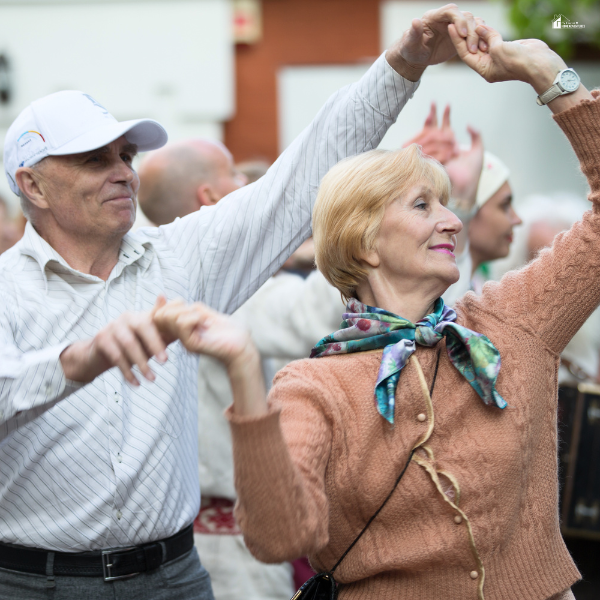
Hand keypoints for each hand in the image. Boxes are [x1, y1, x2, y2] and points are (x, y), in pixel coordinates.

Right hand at [60, 296, 168, 385]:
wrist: (99, 353)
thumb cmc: (131, 346)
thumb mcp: (149, 340)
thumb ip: (165, 334)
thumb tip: (185, 333)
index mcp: (141, 315)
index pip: (155, 320)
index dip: (163, 335)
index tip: (169, 355)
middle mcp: (127, 317)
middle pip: (142, 327)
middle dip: (154, 345)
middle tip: (164, 362)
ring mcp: (112, 326)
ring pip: (129, 344)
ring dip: (141, 363)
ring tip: (151, 379)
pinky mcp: (101, 339)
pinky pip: (116, 356)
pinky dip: (128, 372)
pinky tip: (136, 383)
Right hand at [153, 300, 266, 415]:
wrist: (243, 345)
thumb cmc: (229, 331)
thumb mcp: (206, 314)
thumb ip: (191, 309)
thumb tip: (177, 301)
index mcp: (181, 330)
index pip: (159, 314)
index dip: (167, 304)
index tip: (183, 302)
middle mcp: (179, 337)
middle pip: (160, 314)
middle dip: (178, 305)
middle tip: (198, 313)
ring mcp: (184, 341)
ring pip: (169, 317)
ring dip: (189, 311)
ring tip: (203, 320)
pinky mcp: (191, 344)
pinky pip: (182, 323)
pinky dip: (195, 317)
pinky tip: (206, 324)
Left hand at [387, 4, 484, 80]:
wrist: (417, 57)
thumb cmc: (411, 49)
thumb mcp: (410, 44)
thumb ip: (413, 33)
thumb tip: (415, 21)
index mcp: (434, 16)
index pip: (451, 10)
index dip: (458, 20)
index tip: (462, 34)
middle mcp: (447, 18)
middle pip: (465, 16)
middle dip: (470, 31)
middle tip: (471, 48)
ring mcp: (456, 25)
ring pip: (473, 23)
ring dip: (477, 36)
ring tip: (475, 51)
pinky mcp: (461, 35)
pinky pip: (475, 32)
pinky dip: (479, 39)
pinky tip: (479, 50)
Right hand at [403, 103, 482, 210]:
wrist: (467, 188)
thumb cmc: (473, 172)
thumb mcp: (478, 150)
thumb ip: (476, 136)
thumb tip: (468, 124)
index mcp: (450, 145)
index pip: (444, 127)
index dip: (444, 116)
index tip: (446, 105)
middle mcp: (440, 148)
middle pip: (433, 129)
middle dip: (433, 115)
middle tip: (433, 103)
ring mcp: (433, 154)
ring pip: (429, 137)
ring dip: (437, 132)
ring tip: (444, 129)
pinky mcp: (428, 162)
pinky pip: (427, 148)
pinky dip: (434, 145)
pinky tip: (442, 144)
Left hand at [448, 23, 565, 89]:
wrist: (541, 63)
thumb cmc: (519, 61)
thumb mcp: (499, 49)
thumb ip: (488, 37)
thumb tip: (479, 27)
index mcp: (484, 70)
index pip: (466, 54)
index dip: (457, 40)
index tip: (450, 27)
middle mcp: (489, 64)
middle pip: (473, 48)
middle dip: (465, 36)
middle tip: (456, 21)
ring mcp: (498, 57)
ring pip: (484, 43)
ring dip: (477, 32)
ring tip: (468, 21)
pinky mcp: (507, 48)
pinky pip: (494, 39)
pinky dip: (489, 31)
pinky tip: (483, 23)